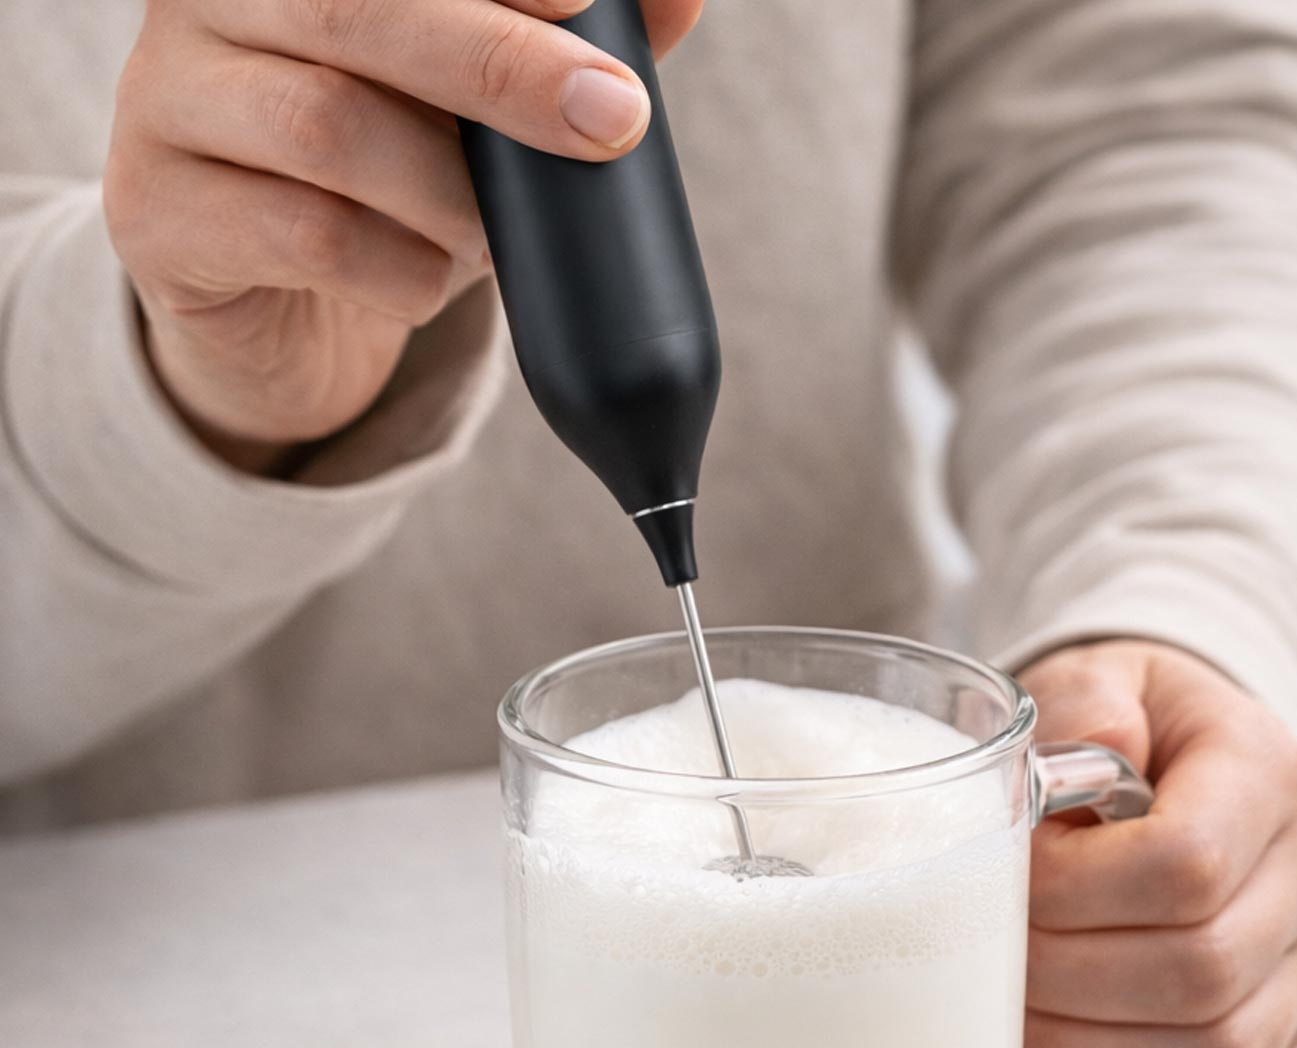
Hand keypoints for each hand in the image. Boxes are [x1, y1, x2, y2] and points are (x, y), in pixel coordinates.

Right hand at [104, 0, 703, 466]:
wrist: (279, 308)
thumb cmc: (387, 183)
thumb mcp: (473, 110)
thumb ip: (555, 45)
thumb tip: (677, 0)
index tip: (596, 1)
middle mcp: (210, 0)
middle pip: (358, 7)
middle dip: (503, 64)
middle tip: (612, 120)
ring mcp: (167, 103)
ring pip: (332, 130)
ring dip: (450, 198)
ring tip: (495, 239)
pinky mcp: (160, 216)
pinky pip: (306, 238)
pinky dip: (399, 273)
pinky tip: (425, 284)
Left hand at [1018, 640, 1296, 1047]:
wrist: (1176, 762)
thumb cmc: (1117, 728)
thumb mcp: (1099, 677)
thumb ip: (1089, 700)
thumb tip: (1097, 749)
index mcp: (1264, 776)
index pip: (1184, 865)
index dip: (1074, 890)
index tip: (1008, 876)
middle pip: (1197, 974)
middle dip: (1063, 980)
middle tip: (978, 961)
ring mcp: (1294, 974)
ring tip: (1002, 1026)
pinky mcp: (1268, 1046)